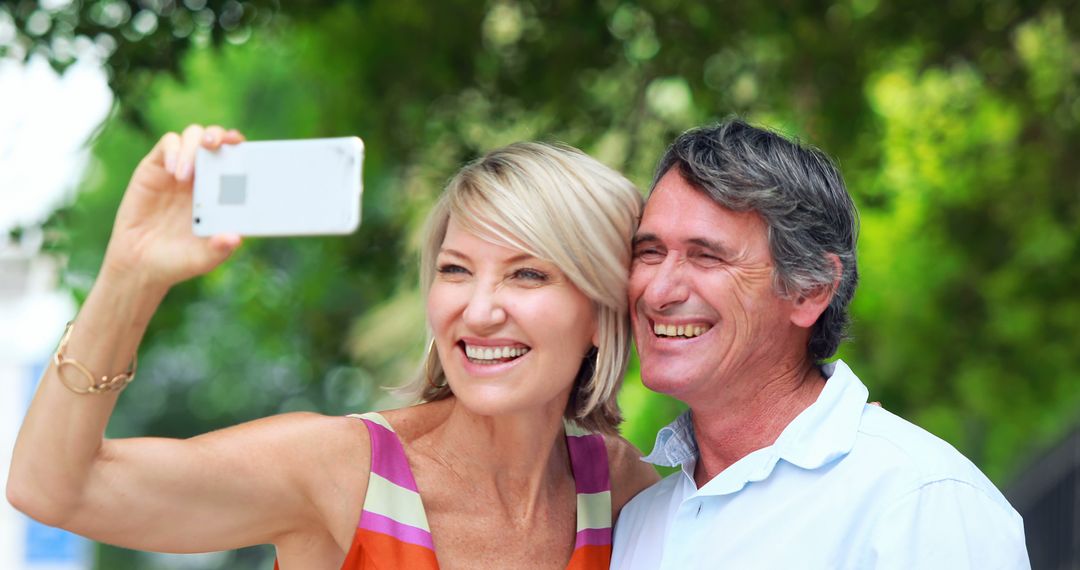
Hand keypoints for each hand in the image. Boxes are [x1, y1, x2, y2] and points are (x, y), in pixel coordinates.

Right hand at [101, 125, 244, 290]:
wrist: (140, 263)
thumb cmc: (178, 260)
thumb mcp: (202, 259)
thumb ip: (219, 249)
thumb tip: (235, 238)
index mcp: (222, 192)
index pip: (237, 160)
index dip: (242, 149)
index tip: (247, 150)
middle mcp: (204, 176)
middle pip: (216, 139)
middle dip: (220, 135)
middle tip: (217, 145)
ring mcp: (180, 170)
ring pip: (193, 136)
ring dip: (194, 146)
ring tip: (185, 176)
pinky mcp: (155, 168)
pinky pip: (167, 145)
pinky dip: (173, 151)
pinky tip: (173, 172)